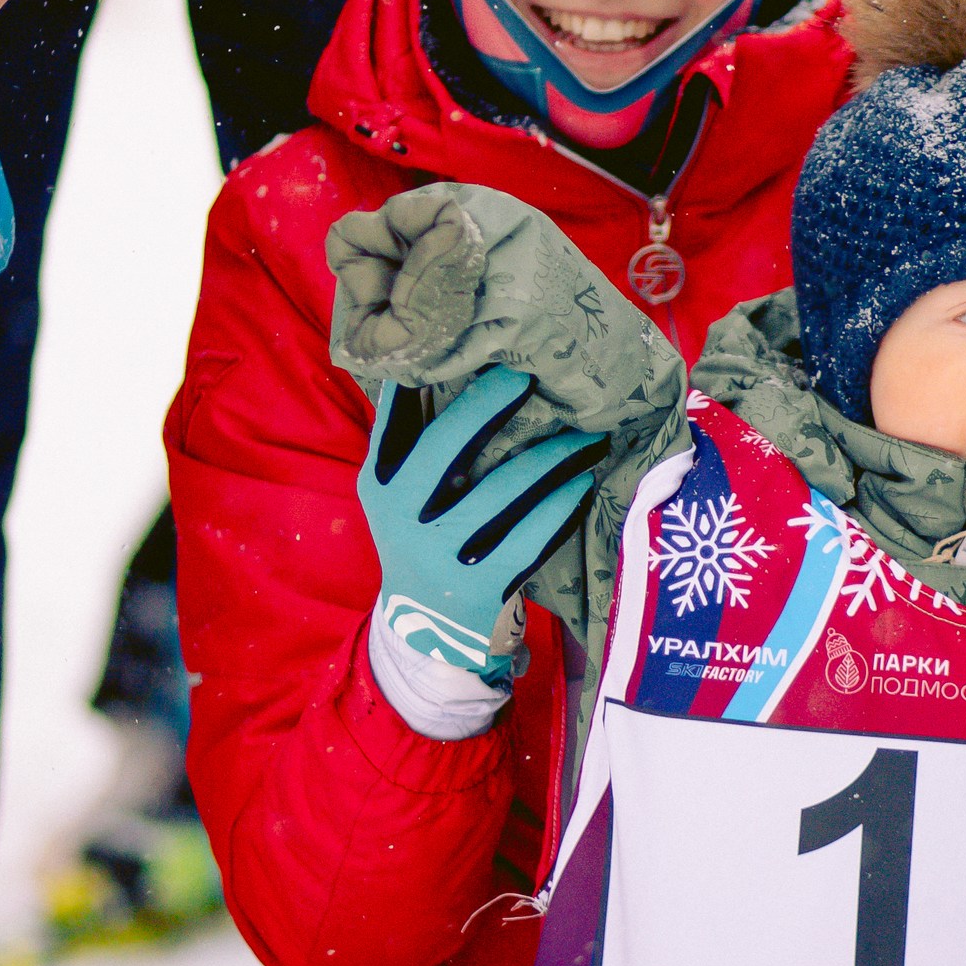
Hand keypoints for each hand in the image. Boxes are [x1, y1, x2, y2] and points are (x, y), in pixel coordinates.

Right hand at [358, 367, 606, 674]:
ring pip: (503, 489)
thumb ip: (413, 441)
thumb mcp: (400, 494)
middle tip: (529, 373)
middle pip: (446, 443)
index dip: (428, 374)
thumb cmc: (422, 537)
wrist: (425, 628)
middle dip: (489, 401)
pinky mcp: (480, 586)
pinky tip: (582, 482)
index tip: (466, 337)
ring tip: (585, 434)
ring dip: (551, 455)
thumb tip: (449, 358)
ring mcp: (441, 554)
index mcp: (381, 484)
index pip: (395, 416)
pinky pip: (531, 536)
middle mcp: (402, 517)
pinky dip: (561, 505)